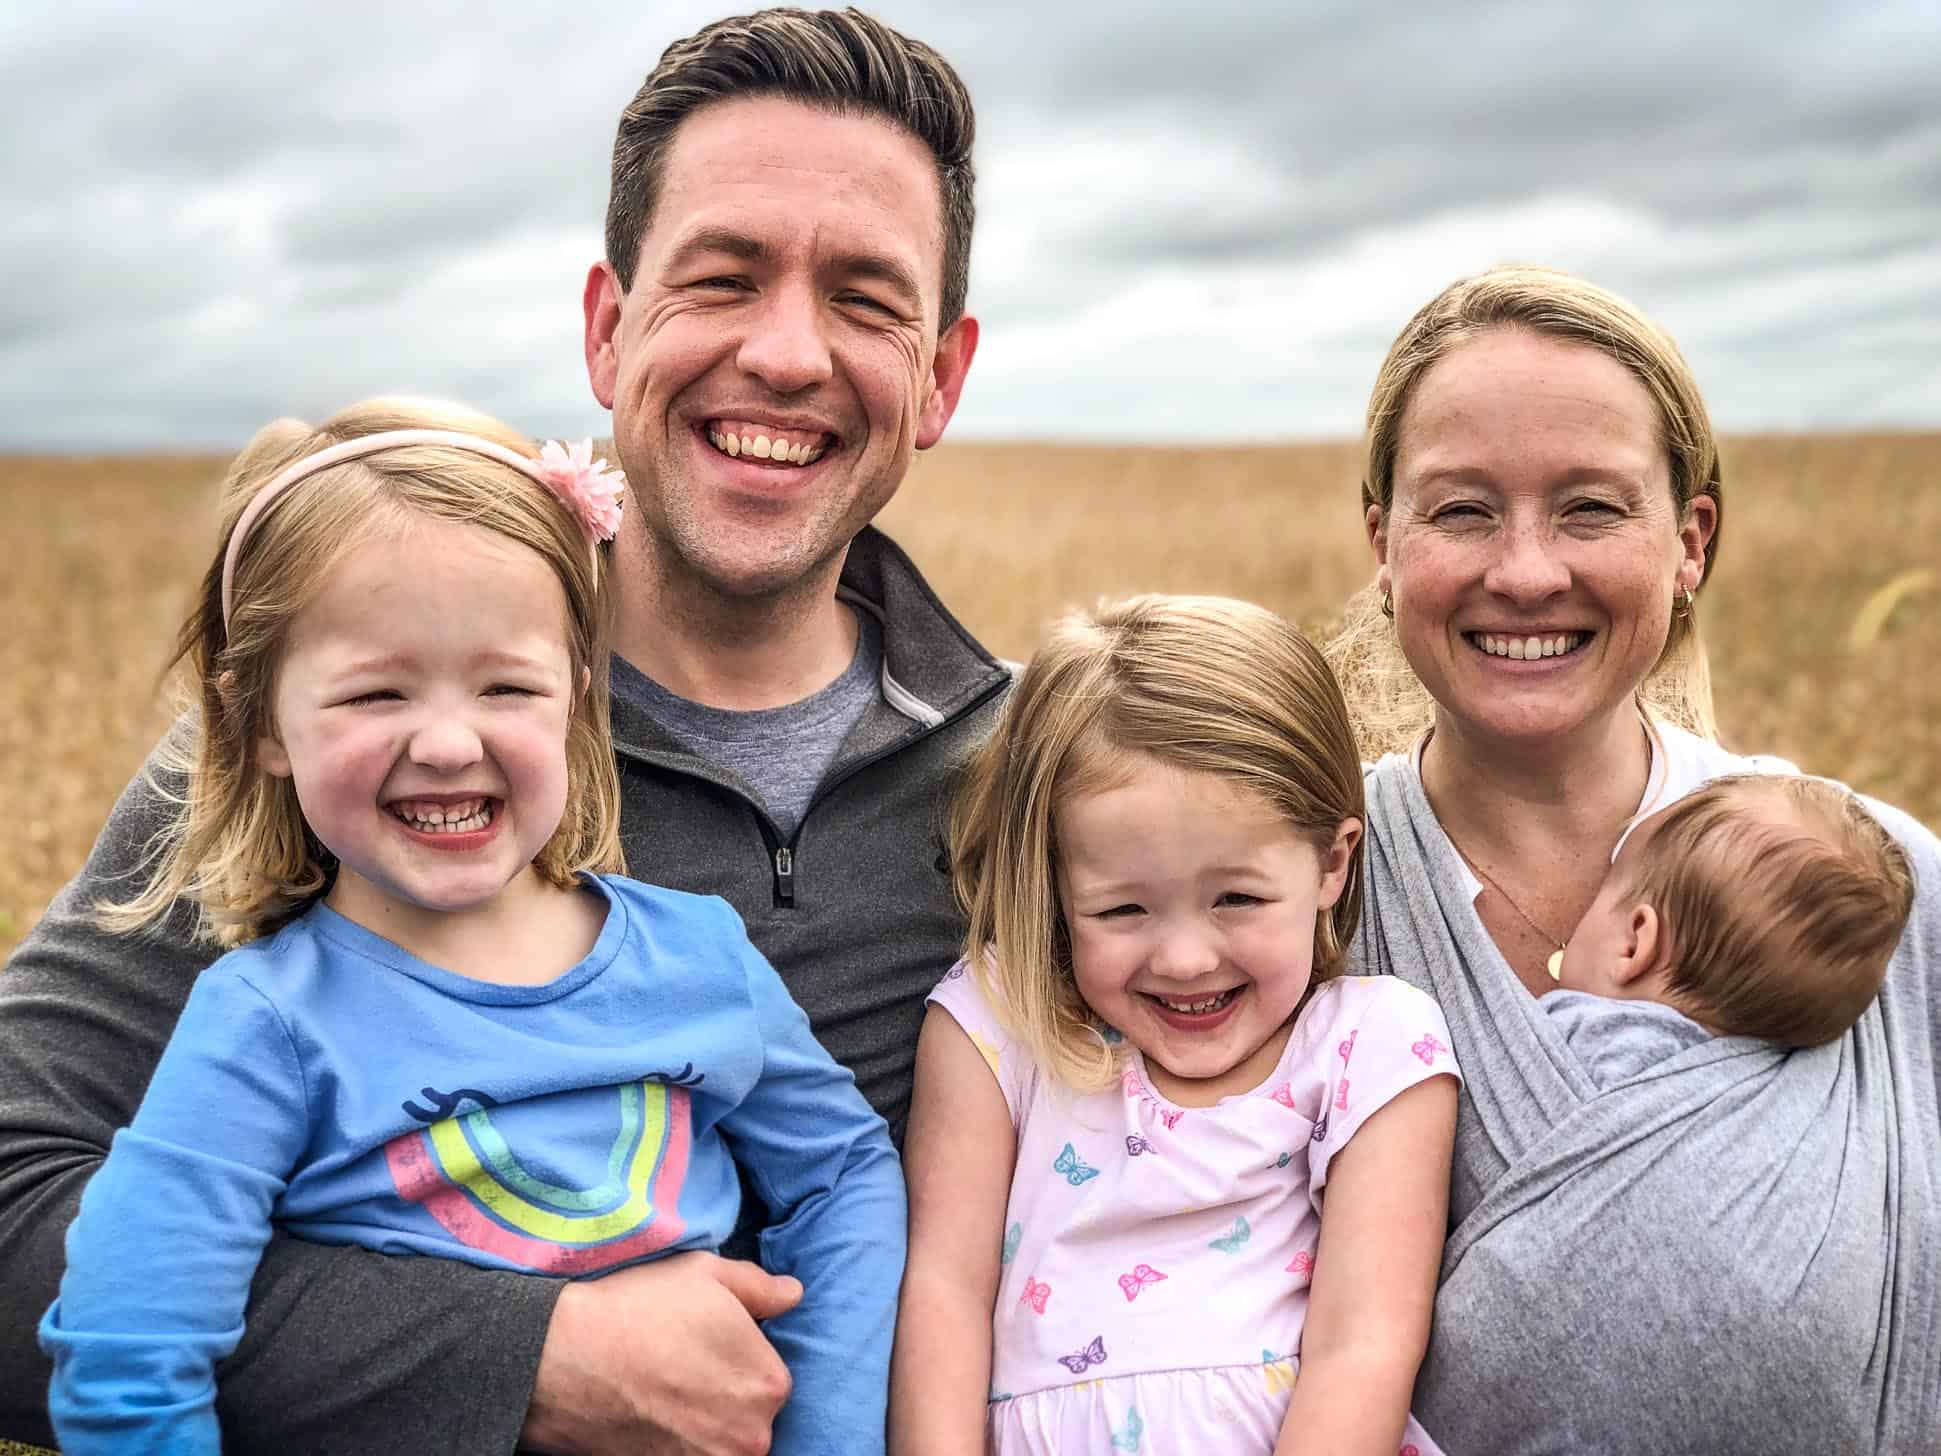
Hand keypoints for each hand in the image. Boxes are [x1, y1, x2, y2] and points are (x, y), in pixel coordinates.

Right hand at [520, 1251, 802, 1454]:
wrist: (562, 1359)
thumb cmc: (638, 1309)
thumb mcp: (707, 1274)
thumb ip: (761, 1288)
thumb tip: (793, 1296)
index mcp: (770, 1384)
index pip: (768, 1374)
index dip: (737, 1356)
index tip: (704, 1343)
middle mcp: (751, 1436)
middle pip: (747, 1413)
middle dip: (722, 1391)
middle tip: (680, 1367)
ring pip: (718, 1438)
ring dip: (700, 1421)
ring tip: (661, 1391)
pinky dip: (675, 1441)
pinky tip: (650, 1415)